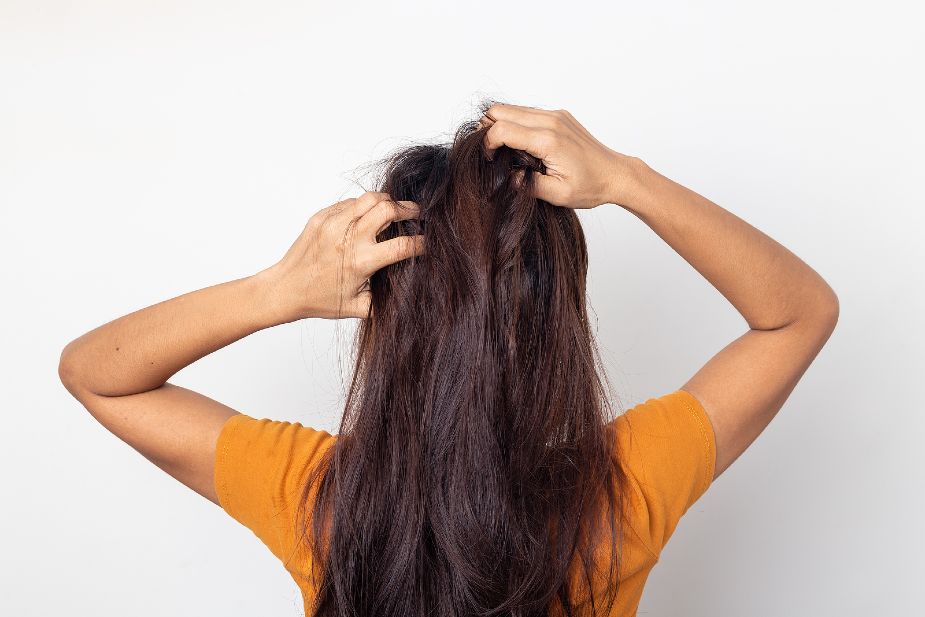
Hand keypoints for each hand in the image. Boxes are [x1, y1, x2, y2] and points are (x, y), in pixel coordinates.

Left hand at [259, 192, 423, 320]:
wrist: (285, 289)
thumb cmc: (321, 300)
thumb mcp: (359, 306)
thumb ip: (386, 298)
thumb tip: (410, 289)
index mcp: (360, 262)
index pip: (402, 245)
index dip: (421, 242)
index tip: (427, 242)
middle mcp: (347, 239)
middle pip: (388, 209)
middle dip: (407, 209)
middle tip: (415, 213)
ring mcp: (332, 224)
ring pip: (370, 198)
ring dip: (387, 202)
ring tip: (393, 210)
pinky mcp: (321, 216)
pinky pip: (350, 202)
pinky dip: (363, 207)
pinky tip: (366, 218)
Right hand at [480, 103, 641, 208]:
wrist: (615, 174)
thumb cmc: (590, 186)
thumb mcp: (556, 195)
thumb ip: (527, 185)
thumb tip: (507, 175)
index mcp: (548, 141)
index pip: (502, 129)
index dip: (487, 143)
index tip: (488, 159)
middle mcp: (551, 121)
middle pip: (500, 110)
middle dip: (488, 129)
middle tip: (492, 152)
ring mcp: (555, 115)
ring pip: (511, 108)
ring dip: (501, 125)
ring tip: (506, 149)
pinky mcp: (559, 115)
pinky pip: (526, 112)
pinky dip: (516, 123)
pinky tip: (522, 144)